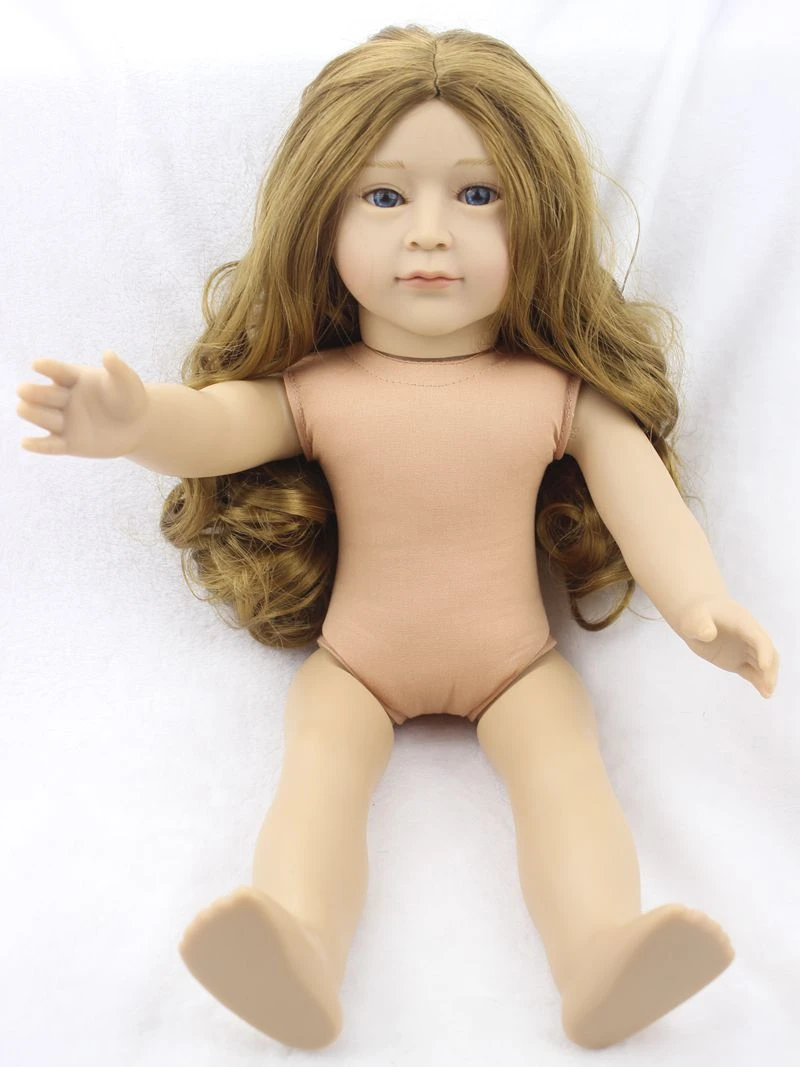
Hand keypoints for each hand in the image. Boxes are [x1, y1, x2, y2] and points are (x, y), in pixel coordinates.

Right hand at [16, 351, 148, 458]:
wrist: (138, 426)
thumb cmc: (130, 398)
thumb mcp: (127, 382)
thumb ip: (118, 369)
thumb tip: (108, 354)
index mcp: (73, 378)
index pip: (56, 371)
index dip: (46, 367)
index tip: (37, 364)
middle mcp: (62, 398)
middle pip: (40, 393)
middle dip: (33, 392)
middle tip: (25, 390)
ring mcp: (63, 421)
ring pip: (39, 416)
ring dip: (32, 413)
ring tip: (24, 407)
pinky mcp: (67, 443)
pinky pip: (49, 445)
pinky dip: (37, 445)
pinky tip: (26, 443)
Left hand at [676, 596, 779, 698]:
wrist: (695, 619)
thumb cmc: (695, 615)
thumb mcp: (693, 618)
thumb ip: (700, 626)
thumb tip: (707, 634)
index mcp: (742, 622)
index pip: (758, 638)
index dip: (764, 651)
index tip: (764, 666)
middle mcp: (749, 636)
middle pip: (767, 652)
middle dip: (769, 668)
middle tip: (768, 686)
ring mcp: (745, 649)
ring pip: (763, 663)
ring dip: (767, 677)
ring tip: (767, 694)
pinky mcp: (739, 661)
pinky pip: (752, 672)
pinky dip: (759, 681)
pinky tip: (765, 694)